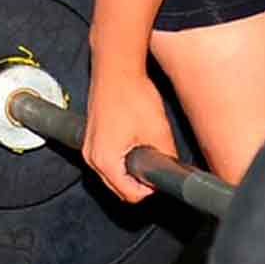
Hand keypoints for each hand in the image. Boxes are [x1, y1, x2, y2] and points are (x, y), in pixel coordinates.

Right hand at [82, 63, 179, 203]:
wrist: (116, 69)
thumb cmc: (131, 93)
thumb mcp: (158, 131)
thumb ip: (166, 158)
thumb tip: (174, 172)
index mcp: (105, 160)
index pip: (131, 195)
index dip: (151, 188)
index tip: (161, 174)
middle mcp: (92, 157)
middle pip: (119, 188)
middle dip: (140, 180)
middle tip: (157, 161)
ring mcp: (89, 147)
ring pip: (113, 175)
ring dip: (130, 170)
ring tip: (146, 148)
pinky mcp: (92, 138)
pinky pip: (107, 159)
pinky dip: (121, 158)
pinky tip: (135, 141)